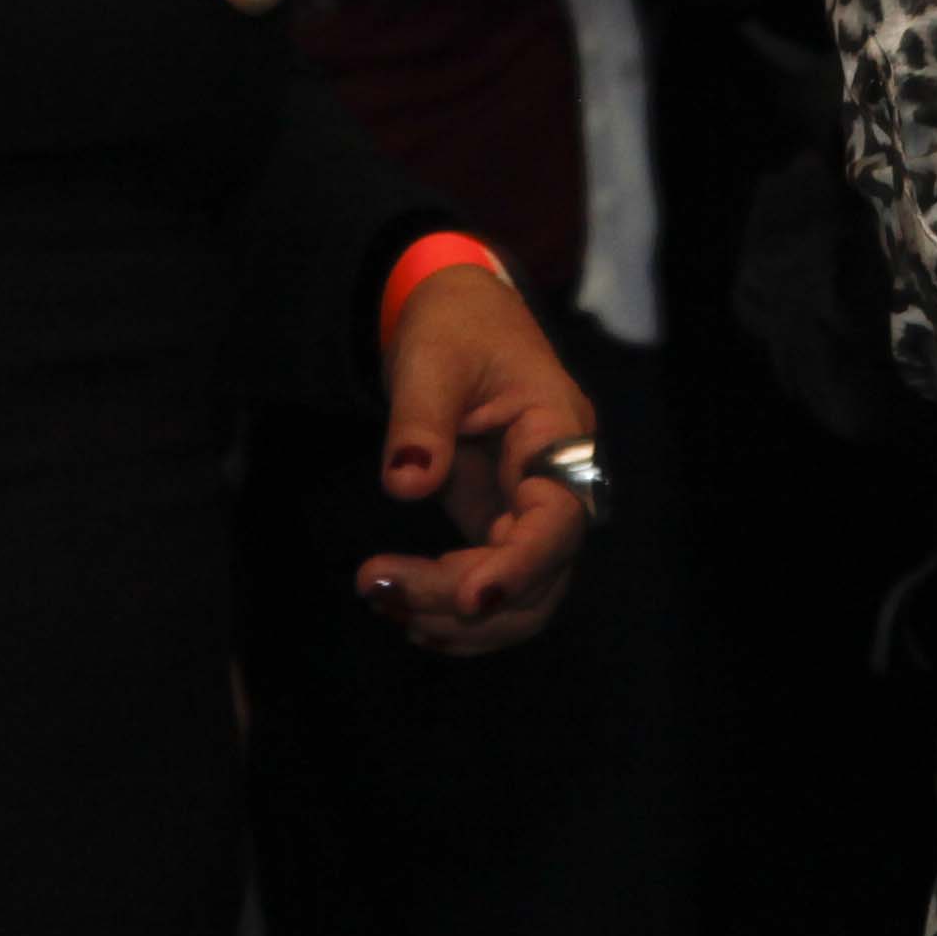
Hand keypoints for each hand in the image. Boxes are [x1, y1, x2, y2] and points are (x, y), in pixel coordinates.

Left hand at [358, 264, 592, 655]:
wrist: (459, 316)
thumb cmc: (457, 326)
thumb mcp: (432, 358)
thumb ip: (420, 421)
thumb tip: (407, 485)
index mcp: (558, 433)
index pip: (557, 521)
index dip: (521, 568)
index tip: (467, 600)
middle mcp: (559, 483)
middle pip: (540, 575)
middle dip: (464, 601)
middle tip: (377, 588)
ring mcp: (532, 510)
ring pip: (524, 598)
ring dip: (457, 619)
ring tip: (383, 599)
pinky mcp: (502, 524)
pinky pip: (495, 586)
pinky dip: (454, 612)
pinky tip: (405, 613)